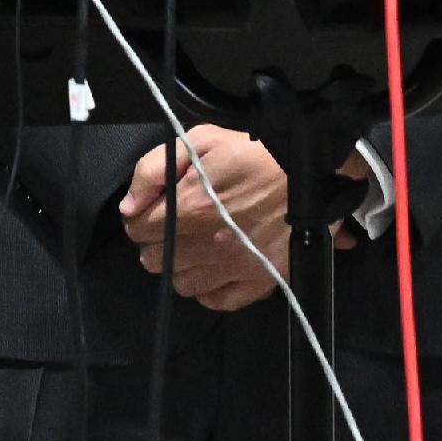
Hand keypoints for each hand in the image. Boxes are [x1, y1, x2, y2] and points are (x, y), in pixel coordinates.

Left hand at [117, 130, 369, 313]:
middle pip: (156, 261)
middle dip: (158, 241)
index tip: (152, 210)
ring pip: (183, 284)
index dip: (140, 217)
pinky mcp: (260, 281)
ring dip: (182, 266)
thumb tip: (129, 206)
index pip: (137, 230)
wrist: (312, 168)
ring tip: (196, 246)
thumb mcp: (200, 139)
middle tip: (176, 224)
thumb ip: (153, 169)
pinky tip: (216, 268)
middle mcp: (205, 246)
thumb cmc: (257, 150)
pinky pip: (219, 301)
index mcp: (187, 209)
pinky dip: (212, 289)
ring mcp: (233, 268)